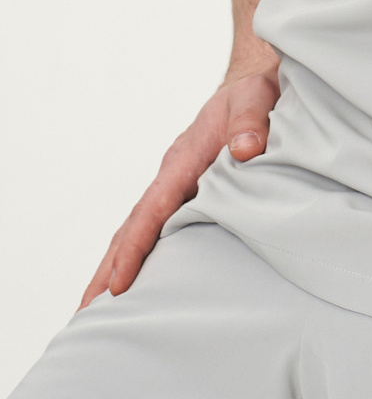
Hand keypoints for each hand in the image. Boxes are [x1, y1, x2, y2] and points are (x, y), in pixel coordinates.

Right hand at [80, 63, 280, 307]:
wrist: (254, 84)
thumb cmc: (256, 94)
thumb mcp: (257, 100)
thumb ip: (251, 122)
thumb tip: (246, 149)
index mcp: (184, 159)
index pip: (152, 210)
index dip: (135, 248)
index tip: (118, 284)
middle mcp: (172, 176)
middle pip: (131, 228)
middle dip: (108, 270)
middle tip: (86, 314)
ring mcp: (177, 186)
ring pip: (139, 230)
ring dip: (117, 266)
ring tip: (98, 310)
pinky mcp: (188, 193)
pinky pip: (158, 227)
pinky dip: (142, 254)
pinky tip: (140, 281)